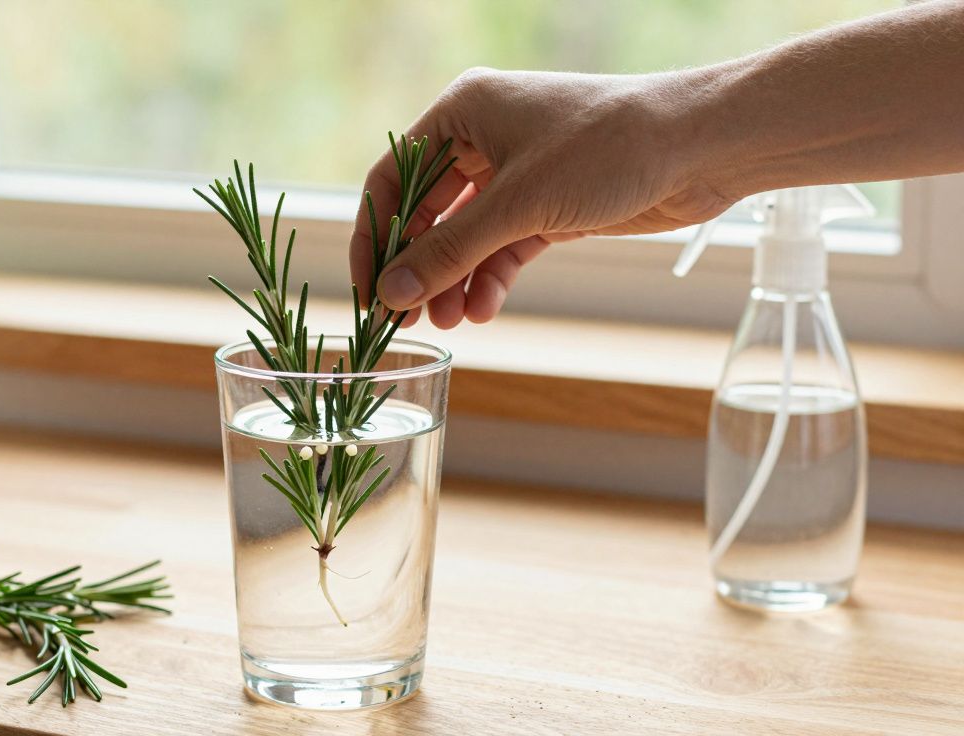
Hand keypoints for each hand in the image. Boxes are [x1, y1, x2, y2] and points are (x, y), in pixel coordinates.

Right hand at [350, 67, 734, 327]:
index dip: (375, 236)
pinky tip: (483, 308)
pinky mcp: (548, 203)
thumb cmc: (606, 148)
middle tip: (405, 318)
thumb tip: (391, 294)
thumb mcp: (517, 205)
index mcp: (462, 112)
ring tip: (451, 322)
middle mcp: (483, 138)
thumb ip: (449, 252)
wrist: (701, 146)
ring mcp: (517, 172)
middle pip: (427, 212)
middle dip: (419, 267)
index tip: (369, 289)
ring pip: (466, 236)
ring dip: (454, 280)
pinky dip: (490, 277)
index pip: (393, 178)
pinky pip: (502, 246)